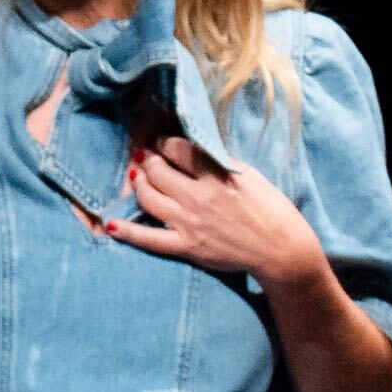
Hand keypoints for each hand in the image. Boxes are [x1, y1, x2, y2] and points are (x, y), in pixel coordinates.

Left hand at [106, 138, 326, 290]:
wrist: (280, 250)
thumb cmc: (271, 209)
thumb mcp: (249, 175)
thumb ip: (219, 162)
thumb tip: (194, 151)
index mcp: (216, 173)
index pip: (177, 148)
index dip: (164, 142)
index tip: (161, 142)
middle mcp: (198, 196)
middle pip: (157, 169)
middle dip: (148, 159)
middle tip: (146, 156)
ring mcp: (190, 222)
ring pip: (148, 197)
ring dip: (138, 184)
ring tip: (137, 177)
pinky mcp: (187, 246)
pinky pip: (149, 239)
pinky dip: (127, 231)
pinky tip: (111, 224)